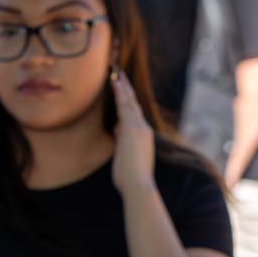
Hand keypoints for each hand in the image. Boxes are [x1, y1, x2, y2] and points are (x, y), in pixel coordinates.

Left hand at [110, 71, 155, 197]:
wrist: (138, 184)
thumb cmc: (130, 178)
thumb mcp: (125, 156)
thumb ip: (122, 141)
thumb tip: (116, 129)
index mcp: (143, 137)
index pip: (133, 116)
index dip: (128, 103)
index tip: (121, 92)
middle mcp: (143, 129)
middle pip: (133, 105)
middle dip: (126, 90)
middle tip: (119, 75)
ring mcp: (138, 127)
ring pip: (129, 101)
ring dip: (123, 86)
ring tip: (116, 72)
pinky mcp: (132, 127)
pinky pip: (125, 104)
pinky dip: (120, 92)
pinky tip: (115, 81)